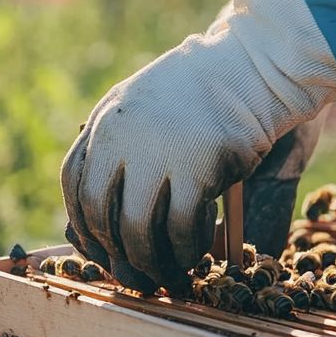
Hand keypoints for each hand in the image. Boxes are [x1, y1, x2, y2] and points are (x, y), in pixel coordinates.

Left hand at [60, 0, 335, 292]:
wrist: (262, 61)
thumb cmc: (212, 94)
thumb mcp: (151, 112)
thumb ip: (126, 154)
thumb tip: (112, 226)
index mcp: (106, 119)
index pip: (73, 182)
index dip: (85, 223)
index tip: (102, 247)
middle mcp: (120, 134)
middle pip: (97, 211)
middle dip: (113, 252)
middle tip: (135, 275)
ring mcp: (157, 149)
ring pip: (136, 227)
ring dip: (151, 262)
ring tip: (169, 276)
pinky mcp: (197, 165)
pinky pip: (182, 227)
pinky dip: (186, 250)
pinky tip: (197, 256)